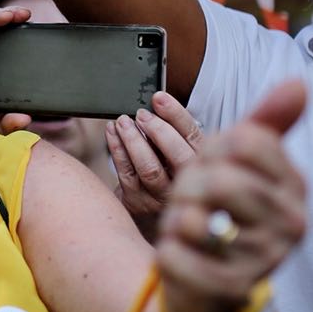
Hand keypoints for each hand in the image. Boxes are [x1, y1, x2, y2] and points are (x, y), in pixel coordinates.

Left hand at [105, 91, 204, 217]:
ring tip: (122, 120)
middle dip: (158, 131)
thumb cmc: (162, 171)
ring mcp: (162, 197)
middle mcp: (186, 183)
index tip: (158, 97)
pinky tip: (112, 132)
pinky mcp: (138, 203)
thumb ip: (172, 130)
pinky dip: (117, 148)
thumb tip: (155, 101)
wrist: (147, 214)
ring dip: (133, 140)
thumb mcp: (175, 150)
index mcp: (200, 163)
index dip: (176, 115)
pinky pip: (126, 173)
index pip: (194, 137)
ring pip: (149, 168)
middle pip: (178, 157)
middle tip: (141, 113)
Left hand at [155, 81, 306, 311]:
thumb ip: (266, 125)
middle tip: (192, 202)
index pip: (245, 140)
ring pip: (192, 217)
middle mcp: (290, 225)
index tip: (214, 168)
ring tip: (188, 229)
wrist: (212, 288)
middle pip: (217, 178)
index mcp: (295, 188)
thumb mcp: (243, 166)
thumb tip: (299, 83)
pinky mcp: (227, 292)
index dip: (214, 150)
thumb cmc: (224, 215)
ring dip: (176, 218)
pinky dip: (167, 253)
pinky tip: (183, 258)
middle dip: (188, 186)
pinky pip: (174, 255)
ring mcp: (263, 261)